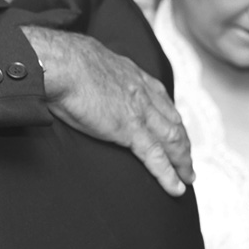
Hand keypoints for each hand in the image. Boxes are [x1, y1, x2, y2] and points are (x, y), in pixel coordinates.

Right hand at [21, 26, 193, 195]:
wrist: (61, 63)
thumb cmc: (63, 60)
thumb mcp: (87, 60)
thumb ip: (93, 71)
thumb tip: (80, 75)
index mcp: (131, 74)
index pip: (160, 99)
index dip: (170, 117)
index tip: (175, 128)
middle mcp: (142, 92)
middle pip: (172, 121)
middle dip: (183, 142)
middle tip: (187, 159)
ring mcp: (139, 111)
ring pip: (171, 140)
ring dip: (182, 161)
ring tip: (188, 178)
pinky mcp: (130, 129)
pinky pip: (156, 156)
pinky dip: (168, 174)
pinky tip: (176, 188)